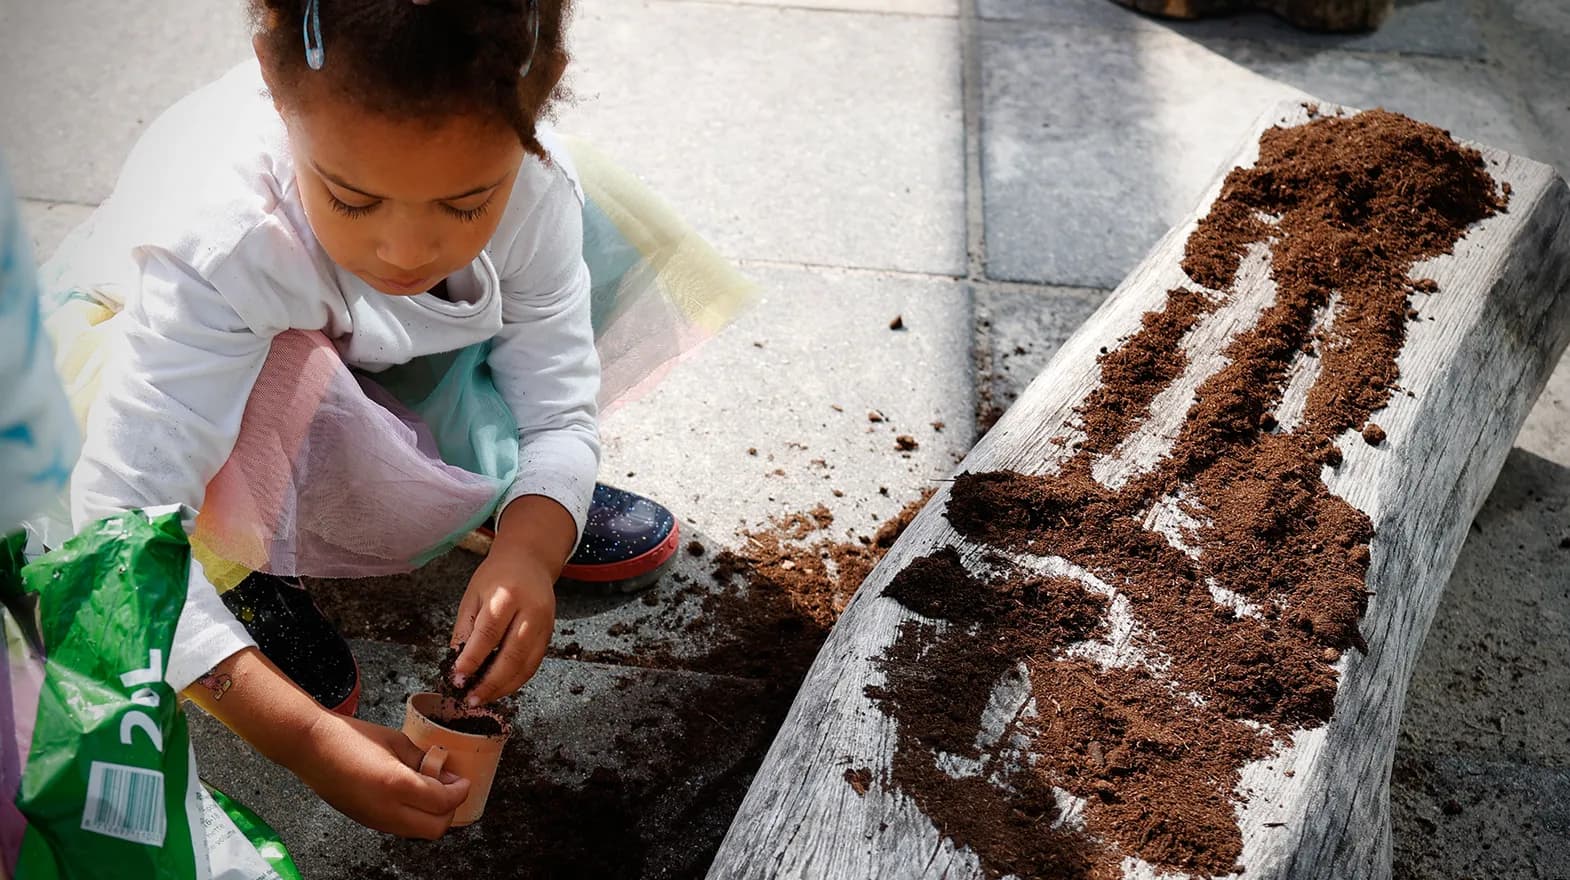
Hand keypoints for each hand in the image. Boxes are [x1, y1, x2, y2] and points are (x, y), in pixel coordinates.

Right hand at [185, 648, 469, 838]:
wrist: (310, 747)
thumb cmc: (352, 737)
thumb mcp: (395, 741)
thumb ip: (423, 760)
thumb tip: (445, 773)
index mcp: (397, 785)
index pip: (444, 802)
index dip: (459, 791)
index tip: (462, 779)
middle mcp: (388, 810)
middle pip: (435, 828)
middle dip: (450, 810)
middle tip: (450, 788)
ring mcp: (375, 821)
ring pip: (418, 832)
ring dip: (432, 815)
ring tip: (431, 789)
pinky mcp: (365, 822)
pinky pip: (400, 827)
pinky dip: (413, 816)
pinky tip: (410, 794)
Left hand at [448, 495, 576, 704]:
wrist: (530, 560)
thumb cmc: (496, 576)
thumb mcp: (473, 596)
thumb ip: (465, 631)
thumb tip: (457, 667)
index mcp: (506, 596)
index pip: (488, 634)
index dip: (472, 659)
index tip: (457, 679)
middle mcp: (530, 611)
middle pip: (512, 654)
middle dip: (490, 682)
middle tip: (470, 699)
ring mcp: (544, 624)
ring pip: (526, 664)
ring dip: (504, 687)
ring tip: (483, 699)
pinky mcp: (550, 634)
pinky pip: (534, 664)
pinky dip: (517, 680)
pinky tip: (500, 687)